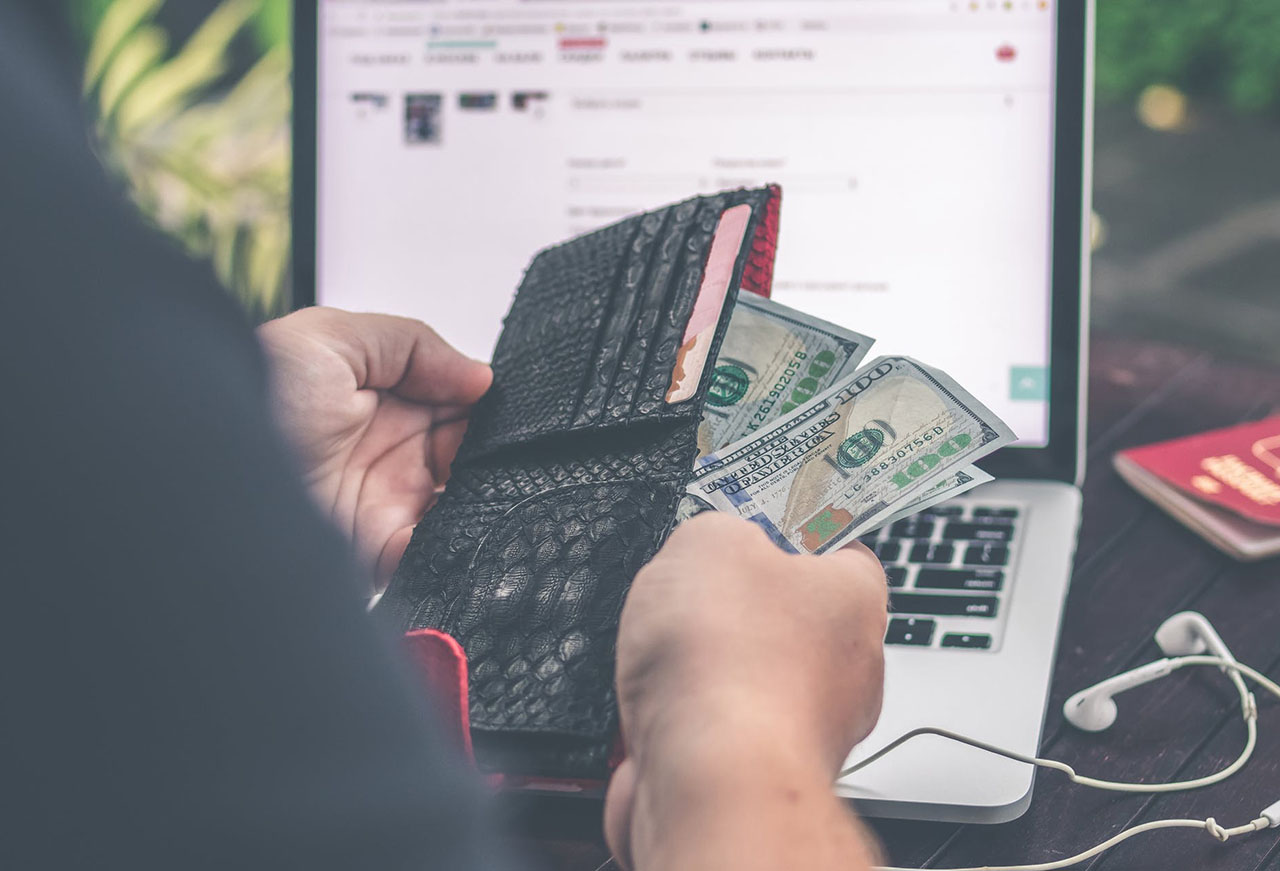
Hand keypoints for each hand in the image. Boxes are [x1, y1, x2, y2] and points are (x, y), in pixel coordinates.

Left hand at [257, 308, 490, 588]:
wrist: (198, 480)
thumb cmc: (251, 400)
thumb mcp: (330, 339)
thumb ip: (413, 345)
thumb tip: (480, 376)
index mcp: (378, 398)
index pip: (454, 400)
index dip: (480, 401)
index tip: (495, 401)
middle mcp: (385, 451)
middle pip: (468, 452)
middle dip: (488, 449)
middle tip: (488, 443)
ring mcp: (386, 503)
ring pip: (462, 501)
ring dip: (479, 492)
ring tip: (475, 478)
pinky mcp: (381, 552)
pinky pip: (436, 551)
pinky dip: (456, 538)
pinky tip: (458, 516)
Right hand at [605, 514, 887, 870]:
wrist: (708, 782)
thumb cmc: (729, 666)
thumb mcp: (709, 537)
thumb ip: (717, 530)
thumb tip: (707, 543)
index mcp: (854, 595)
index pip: (837, 546)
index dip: (785, 529)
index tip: (749, 522)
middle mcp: (847, 667)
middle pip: (782, 613)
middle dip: (727, 605)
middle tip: (688, 591)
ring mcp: (806, 727)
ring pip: (741, 677)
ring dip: (695, 669)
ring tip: (663, 660)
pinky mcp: (761, 776)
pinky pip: (712, 733)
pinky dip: (678, 722)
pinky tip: (655, 714)